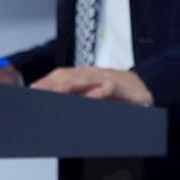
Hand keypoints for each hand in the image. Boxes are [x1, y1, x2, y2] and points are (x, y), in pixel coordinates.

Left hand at [31, 66, 152, 105]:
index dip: (46, 80)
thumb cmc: (120, 94)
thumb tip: (57, 104)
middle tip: (38, 92)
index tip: (31, 90)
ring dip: (70, 86)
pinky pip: (109, 88)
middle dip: (53, 83)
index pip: (62, 74)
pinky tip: (90, 97)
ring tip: (56, 92)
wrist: (148, 88)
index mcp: (86, 76)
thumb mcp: (96, 95)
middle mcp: (94, 75)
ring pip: (86, 79)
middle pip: (70, 75)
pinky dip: (99, 92)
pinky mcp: (123, 87)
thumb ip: (79, 98)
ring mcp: (108, 78)